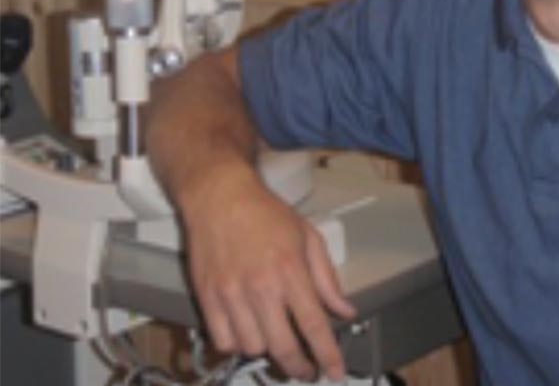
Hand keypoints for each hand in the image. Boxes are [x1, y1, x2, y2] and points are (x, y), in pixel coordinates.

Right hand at [181, 166, 356, 380]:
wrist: (220, 197)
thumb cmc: (266, 213)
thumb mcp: (307, 236)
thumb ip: (327, 277)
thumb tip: (344, 311)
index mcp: (290, 270)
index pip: (313, 325)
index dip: (327, 354)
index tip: (335, 373)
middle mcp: (261, 287)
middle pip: (283, 347)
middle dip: (299, 367)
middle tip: (307, 370)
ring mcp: (231, 294)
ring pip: (253, 348)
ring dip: (267, 350)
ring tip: (274, 337)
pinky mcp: (207, 297)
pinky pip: (224, 341)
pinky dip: (237, 344)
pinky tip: (247, 331)